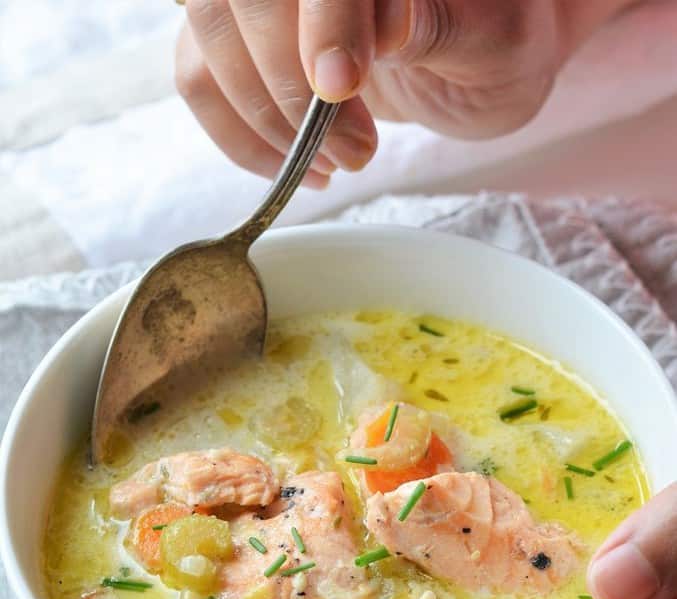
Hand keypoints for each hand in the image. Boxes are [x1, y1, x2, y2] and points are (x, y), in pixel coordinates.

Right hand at [174, 0, 634, 184]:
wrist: (478, 62)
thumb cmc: (499, 44)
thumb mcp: (496, 38)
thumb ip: (440, 21)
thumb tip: (386, 25)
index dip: (324, 22)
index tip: (341, 86)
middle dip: (291, 86)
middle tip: (355, 151)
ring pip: (209, 35)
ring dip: (266, 117)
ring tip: (338, 163)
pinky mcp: (244, 35)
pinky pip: (198, 76)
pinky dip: (239, 135)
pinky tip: (295, 166)